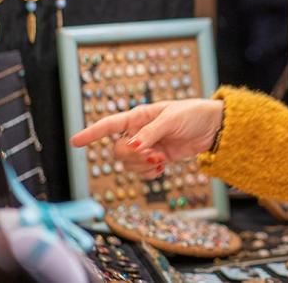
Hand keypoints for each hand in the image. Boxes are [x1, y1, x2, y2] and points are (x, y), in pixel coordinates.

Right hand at [70, 99, 223, 178]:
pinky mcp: (157, 158)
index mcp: (139, 116)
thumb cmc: (193, 114)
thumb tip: (133, 146)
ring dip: (143, 166)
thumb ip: (151, 133)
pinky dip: (150, 174)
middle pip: (118, 151)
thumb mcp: (172, 119)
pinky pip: (142, 172)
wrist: (213, 127)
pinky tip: (162, 168)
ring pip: (129, 164)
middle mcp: (139, 132)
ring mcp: (147, 147)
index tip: (75, 142)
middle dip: (133, 158)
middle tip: (154, 155)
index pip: (110, 125)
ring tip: (161, 159)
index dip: (91, 133)